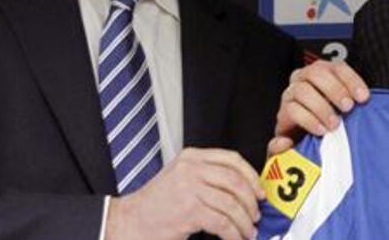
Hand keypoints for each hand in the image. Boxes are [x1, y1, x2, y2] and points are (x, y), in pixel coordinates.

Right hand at [105, 147, 264, 239]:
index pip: (232, 159)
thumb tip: (243, 190)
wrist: (129, 222)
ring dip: (244, 221)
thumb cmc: (156, 205)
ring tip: (248, 231)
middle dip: (250, 201)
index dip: (251, 176)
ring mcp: (189, 187)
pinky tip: (235, 238)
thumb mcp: (182, 179)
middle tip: (256, 215)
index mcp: (192, 156)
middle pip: (235, 180)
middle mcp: (191, 168)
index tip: (259, 191)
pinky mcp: (189, 209)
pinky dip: (233, 233)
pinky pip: (222, 221)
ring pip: (231, 203)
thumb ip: (208, 177)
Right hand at [269, 60, 368, 155]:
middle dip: (334, 89)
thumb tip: (365, 97)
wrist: (302, 139)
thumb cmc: (327, 118)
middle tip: (347, 107)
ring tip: (334, 124)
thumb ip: (352, 99)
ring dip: (321, 107)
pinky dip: (308, 120)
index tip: (363, 97)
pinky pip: (293, 111)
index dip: (351, 80)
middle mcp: (304, 78)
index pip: (337, 67)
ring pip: (303, 91)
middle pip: (316, 73)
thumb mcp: (342, 108)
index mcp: (322, 72)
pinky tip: (320, 130)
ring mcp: (291, 94)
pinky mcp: (283, 113)